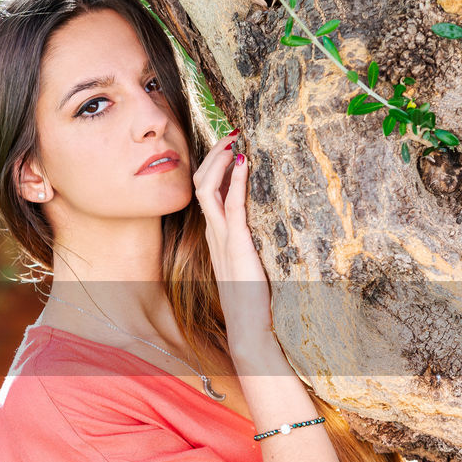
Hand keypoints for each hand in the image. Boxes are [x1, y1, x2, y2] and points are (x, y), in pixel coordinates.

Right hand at [191, 133, 272, 340]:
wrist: (248, 327)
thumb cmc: (251, 299)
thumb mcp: (248, 263)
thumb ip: (249, 242)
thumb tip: (261, 223)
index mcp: (215, 236)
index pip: (206, 192)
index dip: (214, 166)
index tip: (229, 146)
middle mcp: (213, 233)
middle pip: (201, 184)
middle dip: (212, 156)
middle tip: (230, 134)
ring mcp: (221, 238)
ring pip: (207, 190)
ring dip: (219, 161)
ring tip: (232, 141)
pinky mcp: (235, 245)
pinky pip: (231, 207)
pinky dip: (236, 182)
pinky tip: (244, 164)